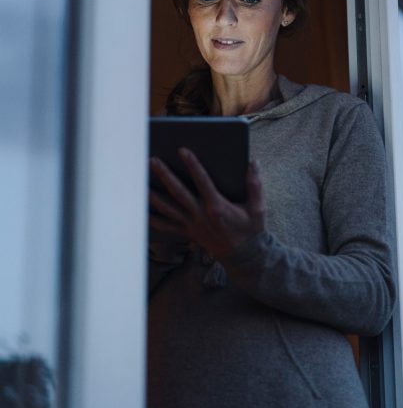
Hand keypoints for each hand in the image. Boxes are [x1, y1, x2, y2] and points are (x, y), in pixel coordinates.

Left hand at [149, 148, 264, 258]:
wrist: (244, 257)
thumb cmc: (251, 230)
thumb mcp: (258, 208)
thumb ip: (255, 184)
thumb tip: (253, 162)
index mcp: (217, 206)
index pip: (202, 181)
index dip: (192, 164)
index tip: (182, 150)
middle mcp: (200, 215)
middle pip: (178, 192)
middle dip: (164, 175)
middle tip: (152, 160)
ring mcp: (191, 225)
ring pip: (167, 208)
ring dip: (152, 195)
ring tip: (139, 181)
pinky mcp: (187, 233)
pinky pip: (165, 226)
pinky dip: (152, 219)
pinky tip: (140, 210)